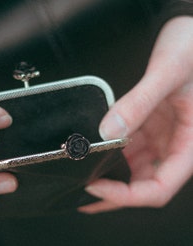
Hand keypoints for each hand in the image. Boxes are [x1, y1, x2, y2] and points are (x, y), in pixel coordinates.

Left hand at [79, 16, 192, 213]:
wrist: (191, 35)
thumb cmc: (192, 49)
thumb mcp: (168, 72)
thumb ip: (139, 102)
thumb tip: (107, 133)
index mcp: (189, 145)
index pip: (158, 188)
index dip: (125, 195)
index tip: (93, 186)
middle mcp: (173, 149)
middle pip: (141, 187)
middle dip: (111, 194)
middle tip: (79, 194)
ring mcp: (159, 141)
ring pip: (131, 172)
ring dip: (107, 177)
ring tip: (79, 179)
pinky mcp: (146, 131)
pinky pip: (126, 151)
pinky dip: (108, 156)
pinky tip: (91, 155)